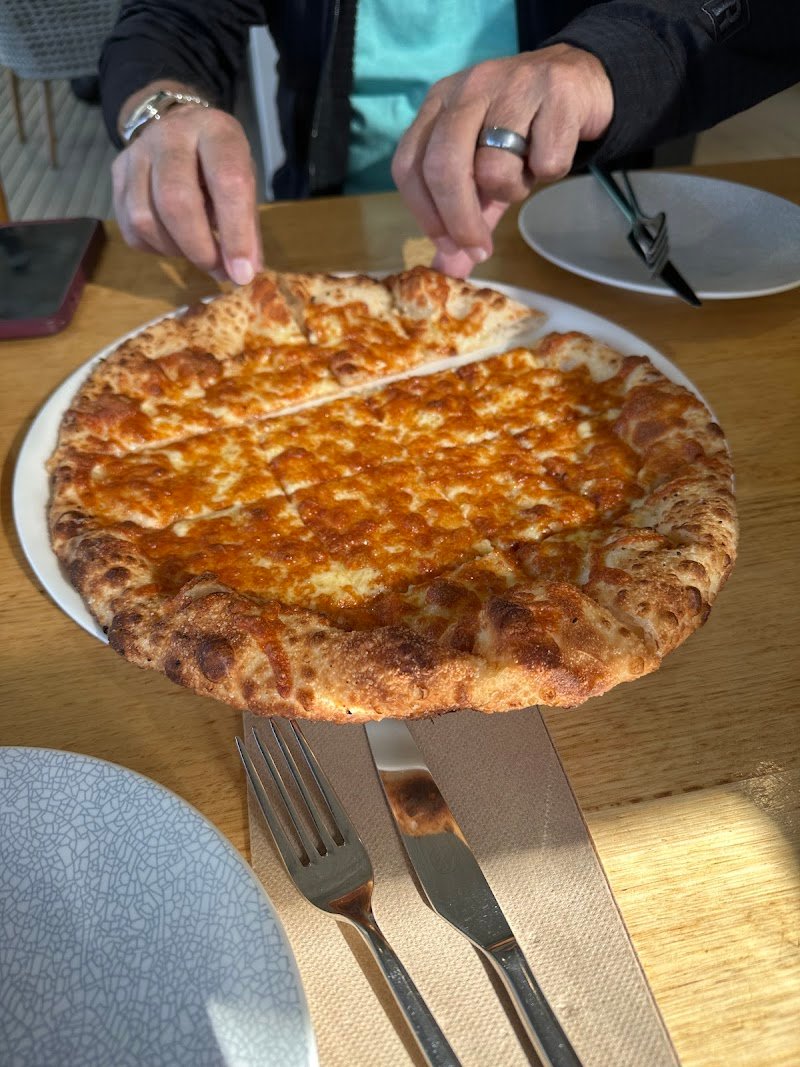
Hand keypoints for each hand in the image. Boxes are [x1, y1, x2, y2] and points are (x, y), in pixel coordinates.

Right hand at [112, 105, 262, 283]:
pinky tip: (175, 242)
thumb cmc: (218, 163)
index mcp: (215, 132)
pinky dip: (156, 248)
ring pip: (144, 218)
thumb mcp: (244, 181)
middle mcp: (171, 135)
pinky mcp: (117, 172)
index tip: (242, 273)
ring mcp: (137, 152)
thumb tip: (244, 273)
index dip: (236, 234)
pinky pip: (130, 228)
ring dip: (175, 250)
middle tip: (217, 269)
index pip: (227, 182)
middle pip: (175, 200)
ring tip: (197, 253)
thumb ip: (247, 226)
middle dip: (199, 248)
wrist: (178, 129)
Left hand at [392, 44, 612, 277]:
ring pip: (495, 168)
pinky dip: (551, 171)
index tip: (448, 245)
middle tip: (479, 249)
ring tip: (526, 170)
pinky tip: (553, 151)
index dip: (425, 214)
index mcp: (439, 103)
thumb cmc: (524, 132)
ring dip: (514, 189)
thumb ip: (463, 218)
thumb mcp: (484, 173)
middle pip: (443, 167)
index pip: (409, 165)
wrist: (582, 81)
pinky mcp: (557, 91)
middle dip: (460, 221)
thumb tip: (449, 272)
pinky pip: (546, 162)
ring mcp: (512, 85)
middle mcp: (469, 89)